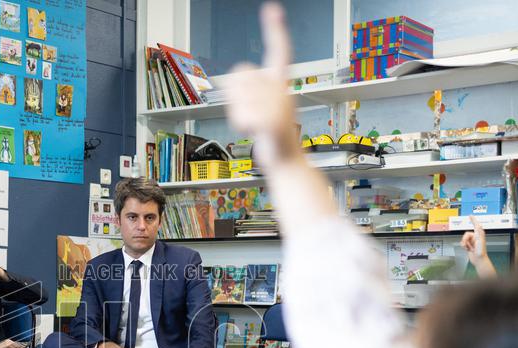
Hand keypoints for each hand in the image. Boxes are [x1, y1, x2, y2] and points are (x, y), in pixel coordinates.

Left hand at [225, 3, 299, 166]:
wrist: (286, 162)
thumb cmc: (272, 135)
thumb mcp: (259, 107)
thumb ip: (247, 89)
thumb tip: (231, 81)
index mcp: (280, 83)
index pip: (279, 51)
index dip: (275, 30)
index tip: (272, 9)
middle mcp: (282, 89)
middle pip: (238, 75)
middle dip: (234, 95)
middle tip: (250, 113)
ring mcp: (279, 105)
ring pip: (236, 97)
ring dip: (236, 113)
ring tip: (254, 124)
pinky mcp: (272, 121)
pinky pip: (242, 116)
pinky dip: (241, 125)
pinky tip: (254, 133)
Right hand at [460, 217, 497, 277]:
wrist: (479, 260)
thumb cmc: (481, 251)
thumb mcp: (480, 241)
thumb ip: (479, 233)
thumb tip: (479, 225)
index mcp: (479, 234)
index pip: (476, 225)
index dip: (473, 220)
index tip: (470, 216)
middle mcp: (475, 237)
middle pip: (466, 234)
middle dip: (465, 239)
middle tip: (467, 244)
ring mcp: (472, 241)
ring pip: (463, 239)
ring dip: (464, 244)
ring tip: (468, 248)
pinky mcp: (469, 245)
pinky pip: (463, 243)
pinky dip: (464, 246)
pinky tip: (467, 249)